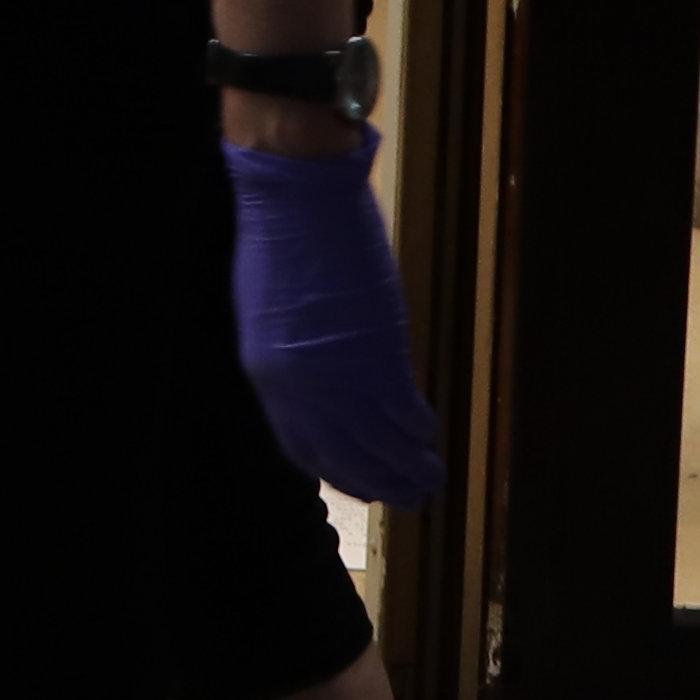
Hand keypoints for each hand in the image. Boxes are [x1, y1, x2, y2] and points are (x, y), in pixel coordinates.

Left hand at [224, 127, 446, 506]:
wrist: (296, 201)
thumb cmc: (279, 240)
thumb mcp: (272, 314)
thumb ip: (298, 358)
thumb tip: (330, 381)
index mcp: (267, 378)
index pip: (302, 448)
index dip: (336, 470)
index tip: (360, 482)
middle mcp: (301, 393)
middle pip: (344, 459)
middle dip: (378, 483)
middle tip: (408, 498)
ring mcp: (340, 381)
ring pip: (379, 448)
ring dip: (408, 468)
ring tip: (431, 479)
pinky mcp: (378, 361)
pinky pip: (403, 414)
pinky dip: (419, 428)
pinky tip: (430, 431)